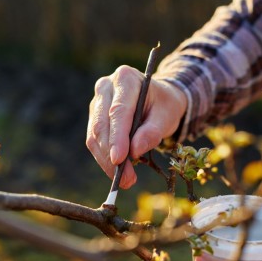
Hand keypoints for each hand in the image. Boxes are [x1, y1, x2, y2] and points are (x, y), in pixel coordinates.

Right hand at [86, 65, 187, 188]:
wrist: (158, 99)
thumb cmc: (164, 105)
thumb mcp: (167, 116)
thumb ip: (152, 132)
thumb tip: (134, 151)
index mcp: (125, 79)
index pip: (118, 111)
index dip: (117, 138)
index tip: (119, 161)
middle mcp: (106, 87)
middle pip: (102, 125)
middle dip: (112, 155)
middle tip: (126, 180)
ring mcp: (97, 102)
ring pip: (95, 136)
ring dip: (107, 162)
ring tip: (125, 180)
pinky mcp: (94, 117)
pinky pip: (95, 141)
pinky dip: (105, 159)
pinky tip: (117, 172)